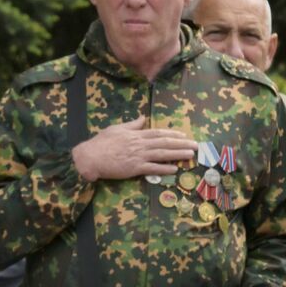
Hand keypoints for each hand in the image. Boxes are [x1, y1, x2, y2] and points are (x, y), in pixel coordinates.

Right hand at [71, 118, 196, 181]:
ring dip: (178, 154)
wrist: (89, 157)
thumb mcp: (116, 129)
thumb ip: (131, 125)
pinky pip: (153, 168)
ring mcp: (138, 156)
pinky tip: (174, 169)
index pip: (158, 133)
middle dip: (182, 143)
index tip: (184, 135)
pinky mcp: (134, 168)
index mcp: (136, 135)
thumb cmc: (100, 143)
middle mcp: (140, 144)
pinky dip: (164, 168)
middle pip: (165, 143)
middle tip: (196, 145)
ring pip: (162, 154)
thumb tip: (141, 118)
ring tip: (190, 155)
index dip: (173, 134)